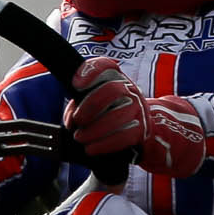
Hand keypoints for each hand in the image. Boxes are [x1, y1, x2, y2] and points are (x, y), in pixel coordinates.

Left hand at [65, 58, 205, 177]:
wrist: (138, 130)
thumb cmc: (109, 113)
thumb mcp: (94, 102)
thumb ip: (80, 105)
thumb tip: (71, 121)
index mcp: (115, 78)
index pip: (106, 65)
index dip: (91, 72)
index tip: (75, 84)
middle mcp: (129, 90)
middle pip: (112, 90)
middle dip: (90, 106)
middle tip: (77, 121)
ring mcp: (138, 109)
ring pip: (118, 116)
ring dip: (94, 130)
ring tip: (80, 138)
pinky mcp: (141, 130)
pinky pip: (123, 137)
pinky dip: (104, 144)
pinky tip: (91, 148)